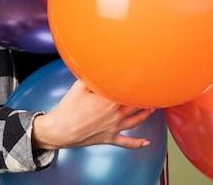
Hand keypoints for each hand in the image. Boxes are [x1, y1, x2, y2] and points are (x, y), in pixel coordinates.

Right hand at [32, 80, 153, 149]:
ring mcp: (114, 128)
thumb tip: (99, 69)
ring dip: (146, 114)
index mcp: (110, 100)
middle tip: (151, 91)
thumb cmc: (68, 108)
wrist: (59, 131)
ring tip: (152, 109)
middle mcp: (116, 114)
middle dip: (144, 97)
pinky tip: (145, 143)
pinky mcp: (109, 138)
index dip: (134, 83)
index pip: (126, 89)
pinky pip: (127, 143)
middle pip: (135, 104)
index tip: (141, 76)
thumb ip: (91, 77)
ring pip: (136, 121)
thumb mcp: (79, 86)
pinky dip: (137, 143)